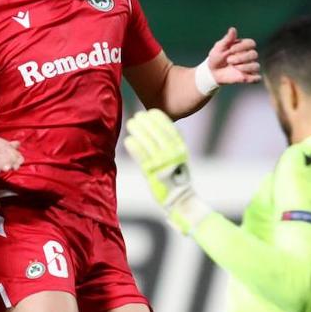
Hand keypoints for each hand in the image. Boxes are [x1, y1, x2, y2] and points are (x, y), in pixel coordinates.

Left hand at [123, 109, 207, 233]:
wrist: (181, 200)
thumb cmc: (178, 179)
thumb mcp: (182, 159)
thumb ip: (177, 144)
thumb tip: (176, 129)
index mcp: (181, 150)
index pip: (170, 130)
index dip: (160, 119)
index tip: (151, 112)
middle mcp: (173, 155)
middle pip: (158, 134)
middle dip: (147, 123)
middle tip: (137, 116)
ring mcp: (163, 164)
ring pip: (149, 143)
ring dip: (139, 131)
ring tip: (131, 123)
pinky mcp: (153, 175)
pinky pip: (143, 159)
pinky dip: (135, 148)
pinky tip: (128, 140)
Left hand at [205, 27, 260, 85]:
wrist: (212, 72)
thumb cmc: (216, 57)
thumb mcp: (219, 47)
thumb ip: (227, 39)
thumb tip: (232, 29)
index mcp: (243, 46)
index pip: (251, 43)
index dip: (242, 46)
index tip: (230, 50)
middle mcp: (248, 56)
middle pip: (254, 54)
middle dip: (241, 57)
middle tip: (229, 60)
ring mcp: (249, 67)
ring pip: (256, 66)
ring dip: (245, 67)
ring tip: (234, 67)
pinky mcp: (247, 77)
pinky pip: (257, 78)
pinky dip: (254, 78)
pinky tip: (244, 77)